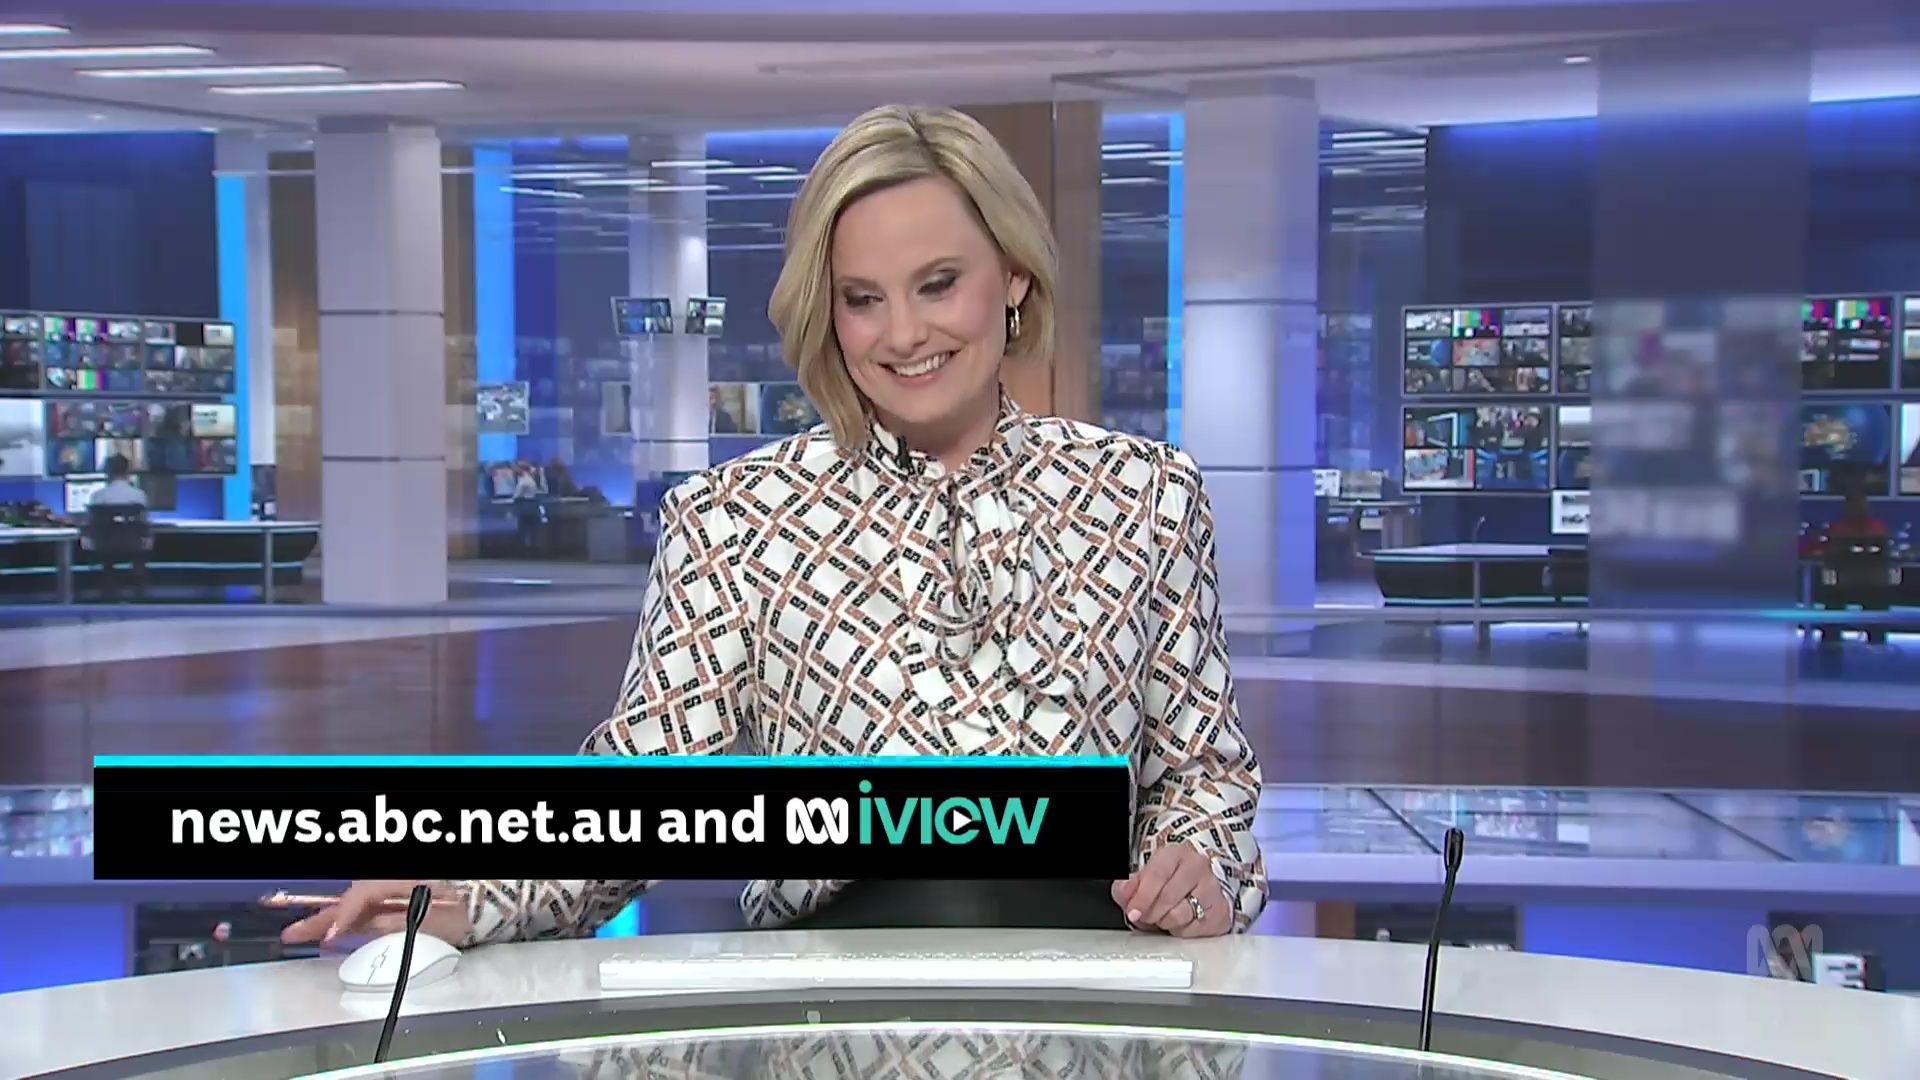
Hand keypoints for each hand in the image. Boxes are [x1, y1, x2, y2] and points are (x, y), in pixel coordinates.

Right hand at [279, 880, 471, 947]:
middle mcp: (397, 879)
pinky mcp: (403, 898)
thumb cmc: (470, 908)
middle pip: (353, 896)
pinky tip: (336, 934)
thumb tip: (361, 929)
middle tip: (292, 933)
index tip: (328, 938)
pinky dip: (354, 920)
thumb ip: (393, 924)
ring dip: (334, 919)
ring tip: (303, 933)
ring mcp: (400, 887)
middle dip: (323, 917)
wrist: (493, 901)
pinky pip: (373, 907)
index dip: (342, 916)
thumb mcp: (432, 922)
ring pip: (360, 902)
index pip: (361, 894)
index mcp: (403, 878)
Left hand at [1111, 843, 1231, 937]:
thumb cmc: (1170, 881)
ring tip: (1163, 917)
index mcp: (1176, 853)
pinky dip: (1180, 931)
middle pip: (1168, 898)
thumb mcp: (1144, 878)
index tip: (1133, 911)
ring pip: (1180, 916)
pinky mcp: (1220, 912)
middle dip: (1151, 913)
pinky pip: (1193, 930)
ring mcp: (1213, 889)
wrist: (1199, 886)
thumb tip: (1125, 893)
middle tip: (1146, 916)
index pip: (1157, 875)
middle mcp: (1198, 867)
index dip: (1142, 896)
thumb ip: (1128, 886)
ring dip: (1164, 922)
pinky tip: (1180, 921)